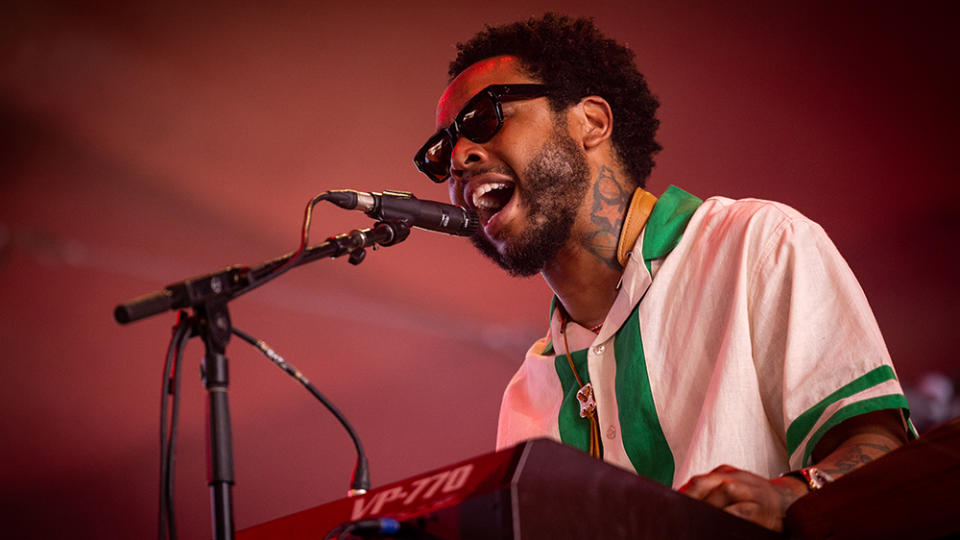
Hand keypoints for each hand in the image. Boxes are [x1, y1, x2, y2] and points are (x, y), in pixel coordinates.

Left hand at [677, 464, 806, 531]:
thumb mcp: (734, 487)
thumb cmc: (755, 498)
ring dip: (708, 508)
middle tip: (679, 516)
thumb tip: (682, 501)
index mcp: (726, 473)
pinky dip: (728, 518)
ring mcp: (750, 492)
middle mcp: (737, 479)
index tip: (670, 508)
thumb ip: (711, 492)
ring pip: (724, 493)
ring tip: (694, 522)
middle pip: (706, 484)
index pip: (699, 481)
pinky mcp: (761, 510)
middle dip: (691, 500)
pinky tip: (717, 527)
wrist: (790, 502)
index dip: (683, 494)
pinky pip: (741, 512)